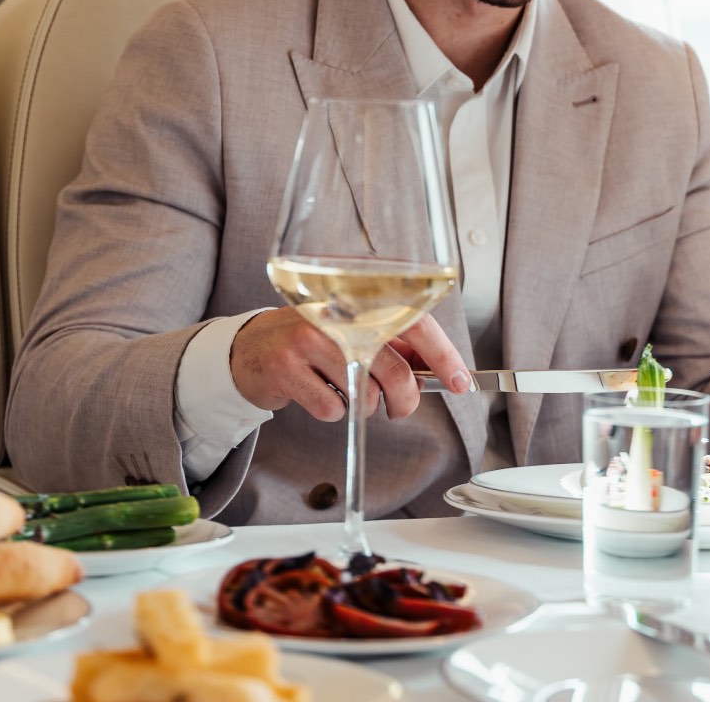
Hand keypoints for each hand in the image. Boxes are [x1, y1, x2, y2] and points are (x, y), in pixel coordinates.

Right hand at [227, 308, 471, 421]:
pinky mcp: (285, 368)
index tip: (460, 382)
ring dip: (363, 405)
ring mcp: (307, 338)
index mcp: (357, 299)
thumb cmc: (311, 341)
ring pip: (363, 393)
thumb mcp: (352, 331)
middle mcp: (334, 313)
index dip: (443, 355)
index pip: (414, 322)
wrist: (249, 348)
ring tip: (342, 390)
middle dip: (405, 399)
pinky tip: (315, 393)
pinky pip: (331, 408)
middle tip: (400, 409)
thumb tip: (438, 369)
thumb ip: (393, 344)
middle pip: (393, 369)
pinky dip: (331, 411)